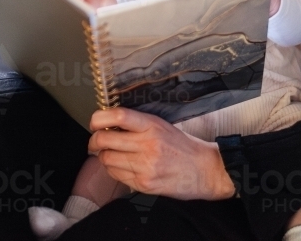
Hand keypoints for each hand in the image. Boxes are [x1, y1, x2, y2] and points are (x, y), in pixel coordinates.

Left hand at [87, 108, 235, 199]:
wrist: (206, 170)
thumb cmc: (183, 146)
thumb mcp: (162, 126)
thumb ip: (137, 125)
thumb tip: (107, 125)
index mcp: (152, 126)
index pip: (118, 116)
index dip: (99, 118)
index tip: (95, 122)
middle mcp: (147, 145)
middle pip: (104, 140)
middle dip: (94, 141)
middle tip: (96, 142)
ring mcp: (145, 166)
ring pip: (106, 159)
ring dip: (104, 157)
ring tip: (114, 154)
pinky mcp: (144, 184)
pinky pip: (116, 175)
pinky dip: (114, 170)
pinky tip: (124, 166)